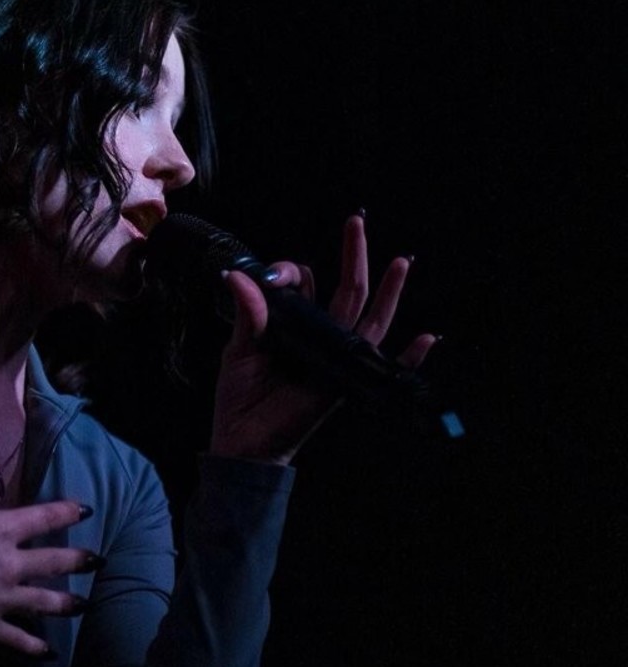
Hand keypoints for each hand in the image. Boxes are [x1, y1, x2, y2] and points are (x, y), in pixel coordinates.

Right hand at [0, 434, 98, 655]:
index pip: (42, 518)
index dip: (66, 512)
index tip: (85, 510)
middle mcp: (8, 566)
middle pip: (53, 562)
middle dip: (78, 561)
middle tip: (98, 561)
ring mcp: (0, 599)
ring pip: (44, 602)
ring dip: (67, 603)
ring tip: (84, 604)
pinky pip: (17, 640)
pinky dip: (34, 648)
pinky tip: (49, 653)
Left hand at [210, 214, 437, 462]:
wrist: (243, 442)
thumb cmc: (241, 399)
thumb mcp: (239, 351)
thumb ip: (247, 314)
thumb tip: (238, 277)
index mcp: (295, 325)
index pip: (305, 284)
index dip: (292, 272)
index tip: (275, 274)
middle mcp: (320, 338)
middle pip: (348, 291)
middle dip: (354, 256)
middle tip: (356, 223)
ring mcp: (335, 359)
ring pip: (369, 319)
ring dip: (389, 292)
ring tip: (401, 262)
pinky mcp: (343, 385)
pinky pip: (385, 370)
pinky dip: (409, 359)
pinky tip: (428, 340)